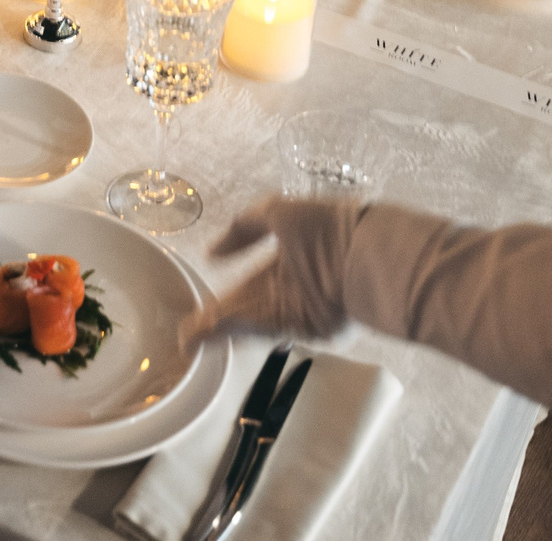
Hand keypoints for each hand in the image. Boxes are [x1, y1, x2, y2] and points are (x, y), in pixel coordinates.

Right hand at [185, 195, 364, 346]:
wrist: (366, 253)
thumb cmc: (325, 228)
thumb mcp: (279, 212)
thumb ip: (244, 227)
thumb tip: (212, 252)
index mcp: (284, 258)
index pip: (246, 281)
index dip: (221, 293)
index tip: (197, 304)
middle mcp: (287, 287)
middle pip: (243, 306)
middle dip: (214, 319)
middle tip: (185, 332)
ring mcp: (296, 308)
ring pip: (248, 320)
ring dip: (220, 329)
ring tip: (189, 339)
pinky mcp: (305, 326)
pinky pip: (264, 328)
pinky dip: (237, 330)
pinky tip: (212, 332)